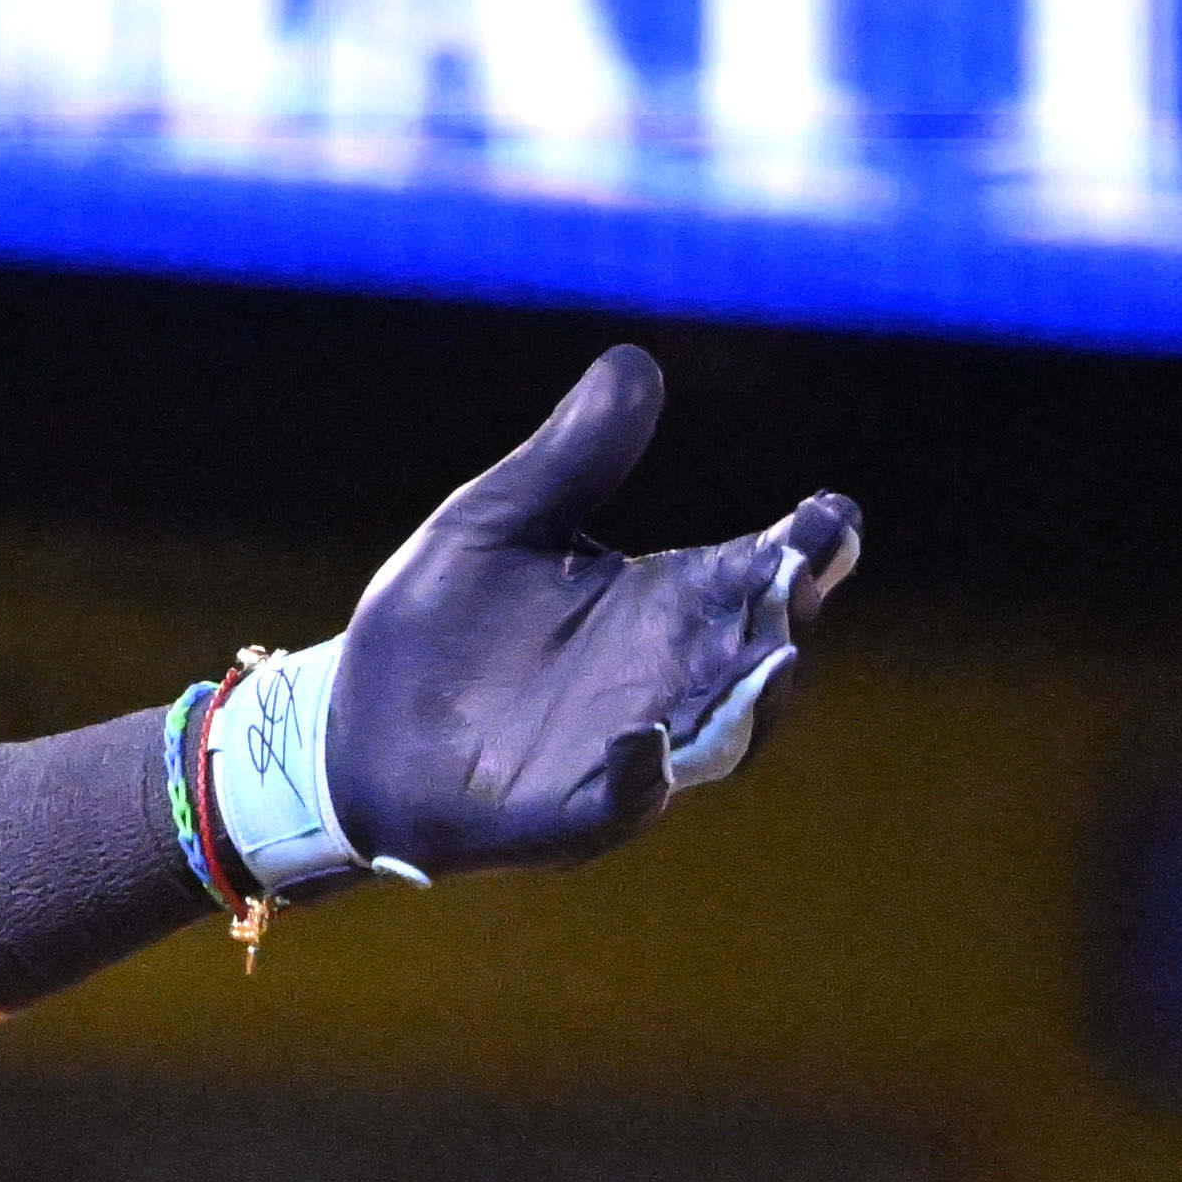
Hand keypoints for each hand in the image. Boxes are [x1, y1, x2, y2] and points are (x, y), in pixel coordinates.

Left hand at [309, 343, 856, 884]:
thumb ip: (565, 459)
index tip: (831, 516)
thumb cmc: (437, 628)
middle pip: (761, 651)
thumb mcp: (494, 523)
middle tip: (809, 574)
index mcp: (665, 604)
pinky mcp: (570, 818)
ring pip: (721, 735)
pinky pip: (623, 804)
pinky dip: (642, 776)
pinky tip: (642, 739)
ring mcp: (626, 755)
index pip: (761, 570)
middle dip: (792, 616)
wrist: (350, 730)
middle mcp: (666, 680)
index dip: (811, 546)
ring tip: (779, 658)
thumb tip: (633, 362)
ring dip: (753, 701)